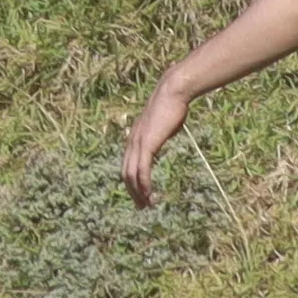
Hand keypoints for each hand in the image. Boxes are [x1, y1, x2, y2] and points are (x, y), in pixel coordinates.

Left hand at [120, 77, 191, 205]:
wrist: (172, 92)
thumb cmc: (172, 106)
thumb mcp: (164, 124)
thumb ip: (161, 132)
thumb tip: (168, 132)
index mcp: (134, 137)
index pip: (128, 164)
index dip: (132, 181)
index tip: (140, 193)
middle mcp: (132, 141)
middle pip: (126, 173)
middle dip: (132, 192)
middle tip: (141, 206)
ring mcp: (137, 143)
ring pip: (131, 175)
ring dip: (138, 192)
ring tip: (146, 204)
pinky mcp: (146, 144)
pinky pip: (142, 170)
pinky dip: (144, 184)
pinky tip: (149, 194)